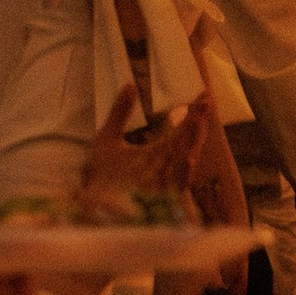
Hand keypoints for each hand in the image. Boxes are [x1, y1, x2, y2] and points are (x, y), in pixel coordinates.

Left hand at [75, 89, 207, 220]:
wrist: (90, 210)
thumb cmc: (101, 178)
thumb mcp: (108, 139)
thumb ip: (120, 112)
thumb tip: (130, 84)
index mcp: (157, 155)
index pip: (180, 132)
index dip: (192, 114)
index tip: (203, 94)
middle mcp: (164, 169)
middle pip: (185, 144)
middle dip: (196, 123)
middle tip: (206, 101)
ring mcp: (161, 185)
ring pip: (183, 162)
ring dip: (191, 142)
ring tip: (198, 121)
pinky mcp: (155, 201)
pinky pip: (173, 188)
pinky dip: (182, 173)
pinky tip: (188, 157)